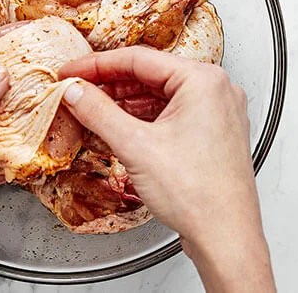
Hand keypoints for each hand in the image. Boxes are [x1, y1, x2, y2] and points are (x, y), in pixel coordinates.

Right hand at [59, 46, 274, 291]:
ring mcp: (216, 112)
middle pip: (149, 75)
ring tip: (91, 110)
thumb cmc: (200, 196)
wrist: (226, 239)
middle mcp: (215, 90)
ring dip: (123, 102)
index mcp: (203, 80)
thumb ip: (98, 112)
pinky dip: (141, 118)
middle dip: (109, 84)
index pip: (138, 59)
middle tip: (77, 90)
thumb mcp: (135, 146)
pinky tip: (117, 127)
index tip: (71, 71)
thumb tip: (75, 91)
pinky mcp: (210, 133)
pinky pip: (169, 114)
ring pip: (158, 95)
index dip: (96, 64)